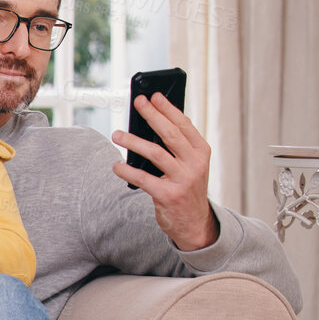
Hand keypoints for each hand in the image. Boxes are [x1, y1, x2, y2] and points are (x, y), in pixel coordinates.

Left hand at [111, 93, 217, 250]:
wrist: (194, 223)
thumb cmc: (185, 188)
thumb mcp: (189, 166)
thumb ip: (175, 149)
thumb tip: (148, 127)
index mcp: (202, 152)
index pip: (184, 125)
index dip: (168, 109)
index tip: (154, 96)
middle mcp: (195, 164)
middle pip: (170, 134)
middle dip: (152, 116)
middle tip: (137, 103)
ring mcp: (183, 179)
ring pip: (155, 154)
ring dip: (133, 142)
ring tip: (117, 135)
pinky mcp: (168, 195)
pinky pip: (143, 178)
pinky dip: (127, 170)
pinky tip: (116, 165)